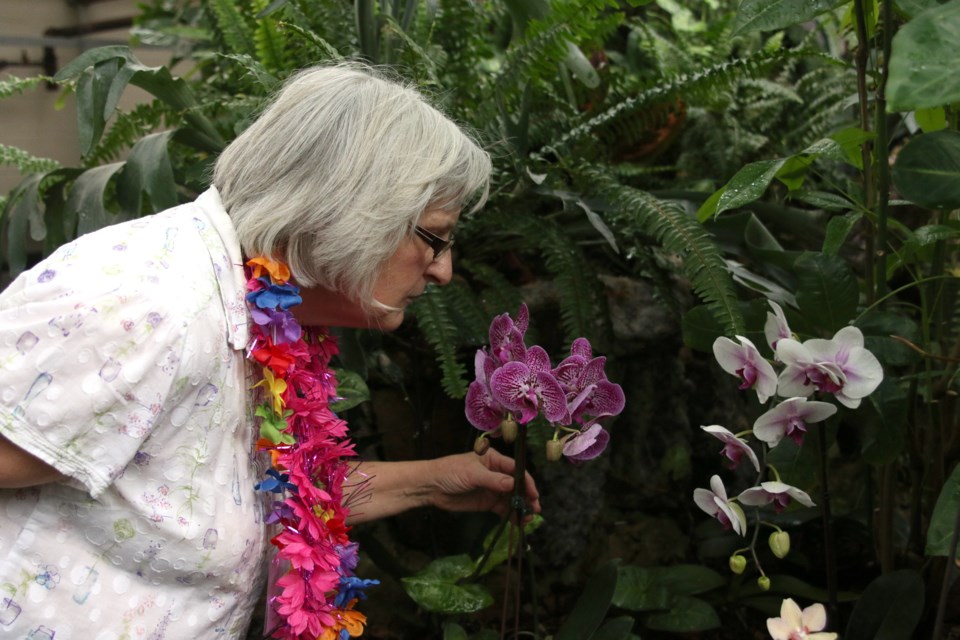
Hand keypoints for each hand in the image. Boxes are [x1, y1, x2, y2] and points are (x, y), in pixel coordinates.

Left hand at [426, 449, 540, 520]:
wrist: (431, 487)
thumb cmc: (450, 472)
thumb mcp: (472, 474)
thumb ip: (493, 480)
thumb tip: (513, 485)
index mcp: (494, 460)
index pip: (516, 470)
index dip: (526, 482)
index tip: (534, 495)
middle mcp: (496, 473)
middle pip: (517, 485)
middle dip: (526, 497)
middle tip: (534, 510)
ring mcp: (492, 488)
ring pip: (512, 498)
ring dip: (520, 508)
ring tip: (526, 519)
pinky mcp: (487, 502)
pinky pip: (503, 508)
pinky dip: (511, 515)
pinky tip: (517, 522)